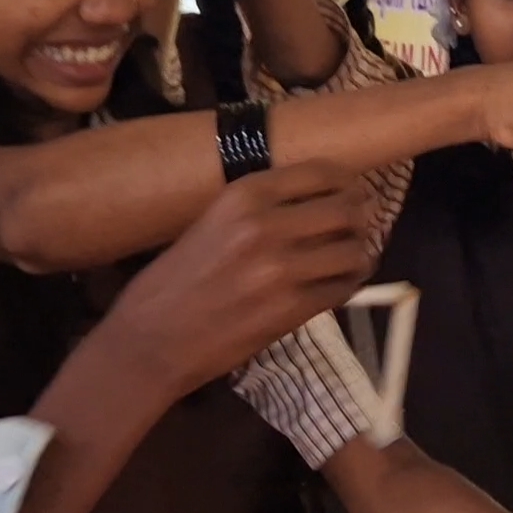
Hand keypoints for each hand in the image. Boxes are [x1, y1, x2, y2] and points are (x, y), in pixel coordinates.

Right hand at [97, 162, 374, 394]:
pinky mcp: (291, 310)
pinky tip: (339, 286)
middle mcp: (266, 224)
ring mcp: (281, 269)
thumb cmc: (173, 281)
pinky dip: (349, 286)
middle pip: (346, 209)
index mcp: (243, 195)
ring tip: (352, 260)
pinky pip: (342, 289)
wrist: (151, 340)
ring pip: (353, 251)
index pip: (322, 173)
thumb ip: (259, 210)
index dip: (347, 182)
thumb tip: (314, 202)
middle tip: (360, 227)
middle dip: (360, 217)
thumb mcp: (211, 223)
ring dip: (359, 255)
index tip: (352, 191)